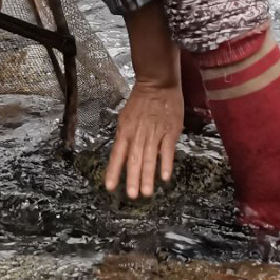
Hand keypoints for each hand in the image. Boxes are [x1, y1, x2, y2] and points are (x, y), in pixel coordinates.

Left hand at [105, 80, 185, 200]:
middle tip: (132, 196)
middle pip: (133, 159)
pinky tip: (165, 177)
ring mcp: (154, 133)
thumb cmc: (140, 101)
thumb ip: (126, 136)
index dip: (113, 171)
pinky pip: (167, 150)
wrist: (158, 84)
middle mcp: (138, 134)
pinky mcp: (170, 131)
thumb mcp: (126, 117)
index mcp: (125, 130)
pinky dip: (165, 164)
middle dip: (132, 179)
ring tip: (146, 192)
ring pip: (149, 158)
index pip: (117, 154)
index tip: (109, 187)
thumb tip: (124, 155)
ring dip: (148, 176)